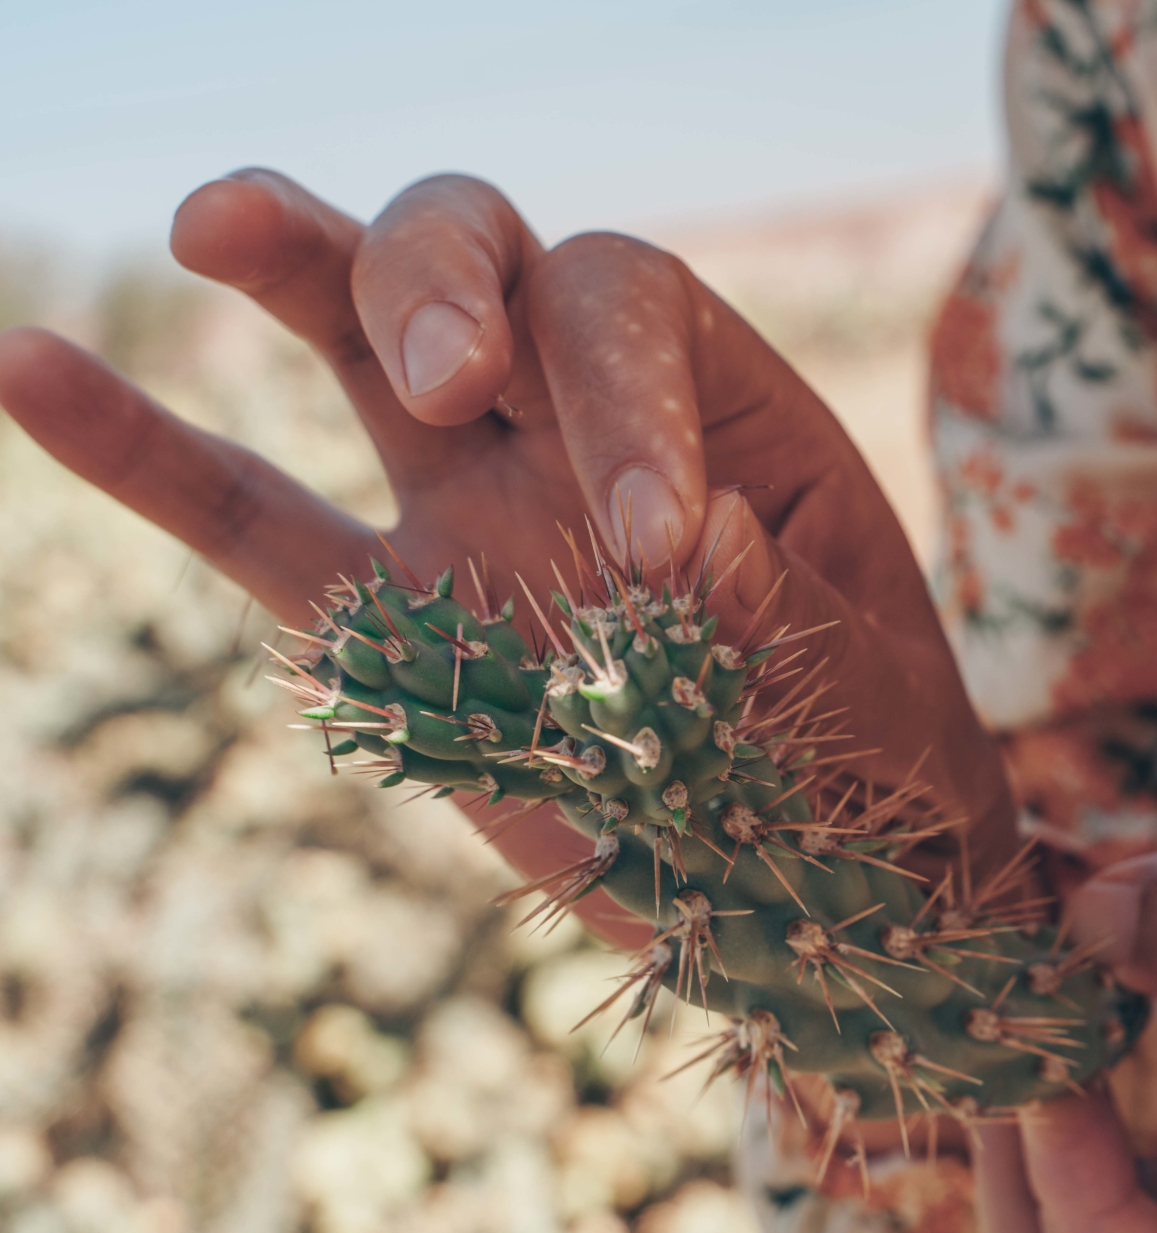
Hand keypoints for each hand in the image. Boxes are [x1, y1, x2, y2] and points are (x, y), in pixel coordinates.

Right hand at [0, 170, 1009, 944]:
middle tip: (443, 383)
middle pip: (493, 262)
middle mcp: (587, 430)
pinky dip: (150, 457)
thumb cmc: (872, 768)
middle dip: (449, 281)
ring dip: (295, 265)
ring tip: (212, 223)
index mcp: (725, 413)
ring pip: (362, 346)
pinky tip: (30, 364)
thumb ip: (793, 620)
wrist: (822, 885)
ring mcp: (478, 511)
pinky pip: (257, 524)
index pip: (631, 314)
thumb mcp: (871, 695)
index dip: (623, 399)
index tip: (657, 549)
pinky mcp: (397, 621)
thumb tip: (700, 542)